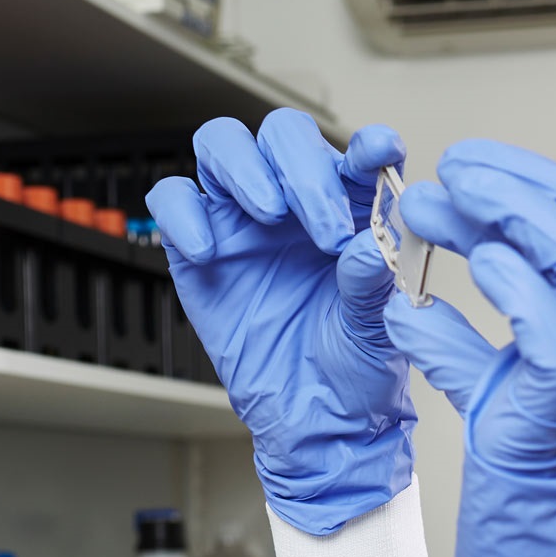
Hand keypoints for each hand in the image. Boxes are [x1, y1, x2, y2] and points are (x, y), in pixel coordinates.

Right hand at [147, 109, 416, 535]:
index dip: (369, 146)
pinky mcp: (197, 247)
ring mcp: (243, 219)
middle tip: (323, 226)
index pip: (358, 155)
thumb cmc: (356, 367)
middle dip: (303, 167)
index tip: (382, 153)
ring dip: (245, 169)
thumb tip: (371, 245)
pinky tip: (209, 251)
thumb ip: (372, 285)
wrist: (315, 420)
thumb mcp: (377, 330)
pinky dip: (184, 213)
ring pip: (223, 146)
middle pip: (282, 136)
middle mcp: (297, 202)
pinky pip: (173, 200)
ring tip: (269, 216)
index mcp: (353, 210)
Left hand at [382, 140, 555, 556]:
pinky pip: (548, 337)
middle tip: (442, 176)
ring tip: (432, 211)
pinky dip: (499, 297)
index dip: (522, 181)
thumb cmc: (530, 518)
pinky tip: (442, 289)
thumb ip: (464, 349)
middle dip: (509, 182)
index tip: (460, 170)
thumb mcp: (492, 408)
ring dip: (500, 219)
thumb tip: (413, 302)